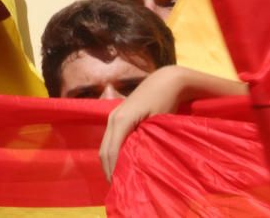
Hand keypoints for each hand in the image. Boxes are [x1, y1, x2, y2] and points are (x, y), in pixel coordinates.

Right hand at [99, 65, 185, 179]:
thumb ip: (145, 142)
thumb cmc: (165, 100)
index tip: (119, 186)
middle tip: (118, 187)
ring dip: (109, 162)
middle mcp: (113, 118)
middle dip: (108, 169)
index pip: (111, 151)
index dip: (112, 171)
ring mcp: (113, 116)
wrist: (165, 80)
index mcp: (121, 120)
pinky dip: (112, 152)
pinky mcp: (118, 116)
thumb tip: (137, 164)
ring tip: (119, 178)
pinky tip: (120, 162)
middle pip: (104, 150)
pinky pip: (110, 138)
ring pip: (105, 144)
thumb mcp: (157, 123)